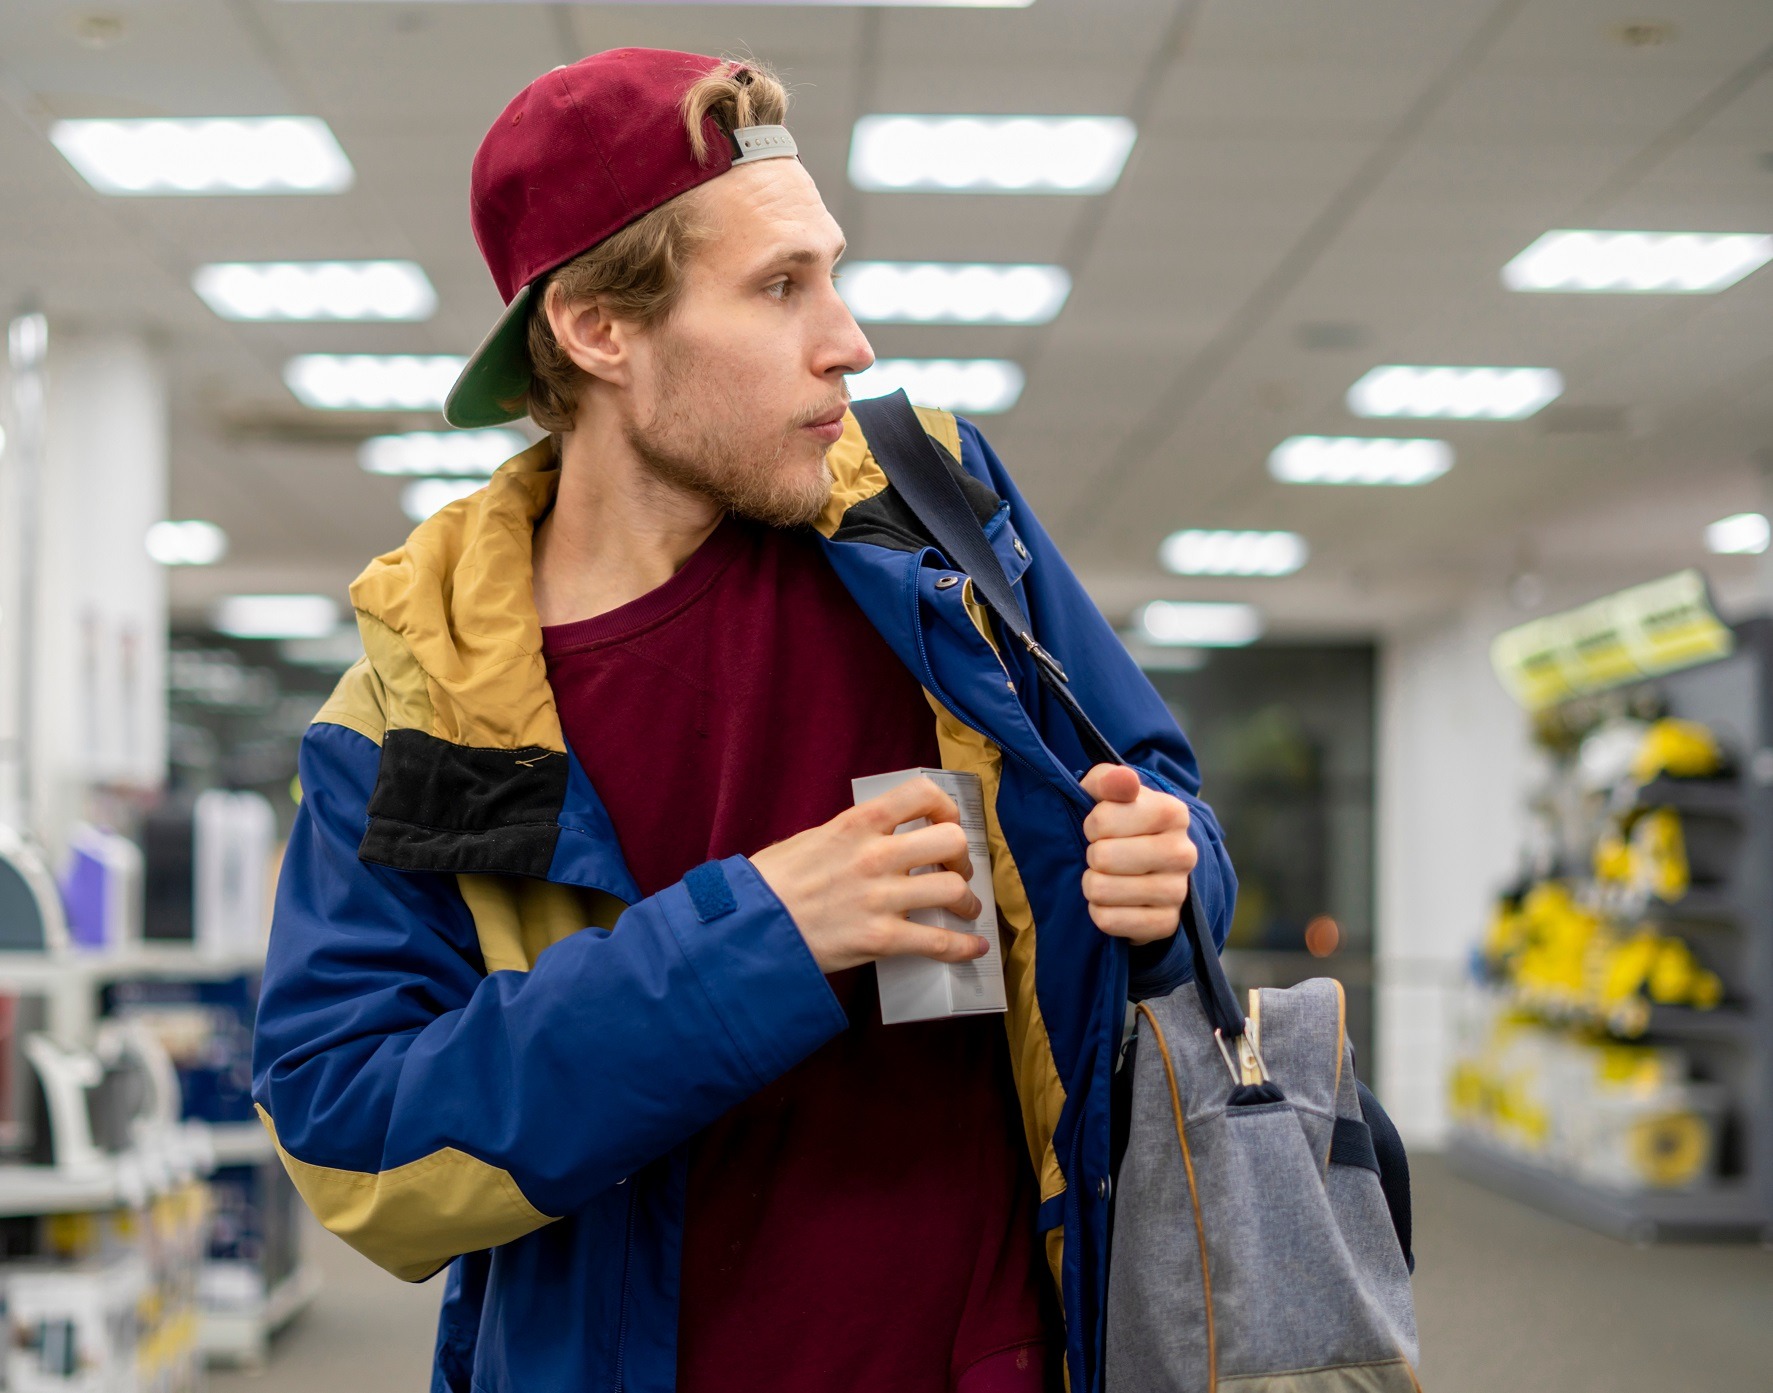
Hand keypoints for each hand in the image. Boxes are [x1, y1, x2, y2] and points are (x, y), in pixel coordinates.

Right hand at [750, 777, 986, 973]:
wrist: (748, 926)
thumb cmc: (772, 882)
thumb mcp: (813, 838)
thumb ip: (852, 834)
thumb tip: (880, 837)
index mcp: (857, 823)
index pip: (922, 793)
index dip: (946, 808)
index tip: (945, 824)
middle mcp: (875, 855)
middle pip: (951, 841)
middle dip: (962, 858)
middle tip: (956, 872)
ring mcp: (880, 897)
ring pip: (953, 890)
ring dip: (967, 902)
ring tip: (964, 910)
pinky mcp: (880, 938)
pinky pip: (938, 941)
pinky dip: (962, 947)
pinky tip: (972, 949)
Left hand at [1079, 764, 1196, 945]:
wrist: (1143, 866)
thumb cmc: (1119, 821)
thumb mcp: (1106, 793)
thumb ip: (1109, 779)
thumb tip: (1122, 779)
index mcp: (1173, 812)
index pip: (1101, 820)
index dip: (1091, 824)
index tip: (1101, 827)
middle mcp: (1183, 852)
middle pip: (1102, 857)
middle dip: (1092, 855)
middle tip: (1104, 855)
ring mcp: (1178, 891)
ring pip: (1102, 891)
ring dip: (1093, 884)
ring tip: (1107, 876)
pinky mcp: (1165, 924)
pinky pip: (1109, 920)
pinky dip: (1099, 912)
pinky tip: (1112, 901)